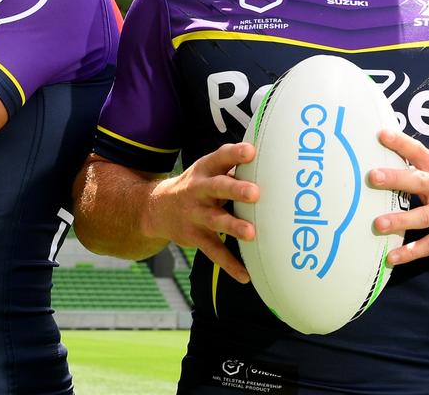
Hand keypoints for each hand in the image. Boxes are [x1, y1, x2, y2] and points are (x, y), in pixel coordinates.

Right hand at [141, 142, 258, 283]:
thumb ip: (233, 165)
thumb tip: (271, 159)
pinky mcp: (195, 237)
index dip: (235, 154)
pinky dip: (229, 265)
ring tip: (251, 233)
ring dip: (233, 226)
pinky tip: (245, 276)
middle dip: (235, 190)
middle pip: (217, 188)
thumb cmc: (197, 185)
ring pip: (216, 220)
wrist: (157, 208)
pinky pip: (213, 251)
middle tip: (255, 193)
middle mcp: (198, 190)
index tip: (251, 152)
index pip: (220, 157)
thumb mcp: (208, 169)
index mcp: (205, 170)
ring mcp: (195, 215)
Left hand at [368, 130, 428, 265]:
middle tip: (373, 176)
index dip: (401, 142)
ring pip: (423, 216)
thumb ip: (418, 171)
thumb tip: (384, 164)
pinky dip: (411, 252)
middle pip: (420, 182)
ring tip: (378, 224)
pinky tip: (392, 257)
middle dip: (396, 178)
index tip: (381, 134)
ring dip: (400, 220)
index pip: (419, 152)